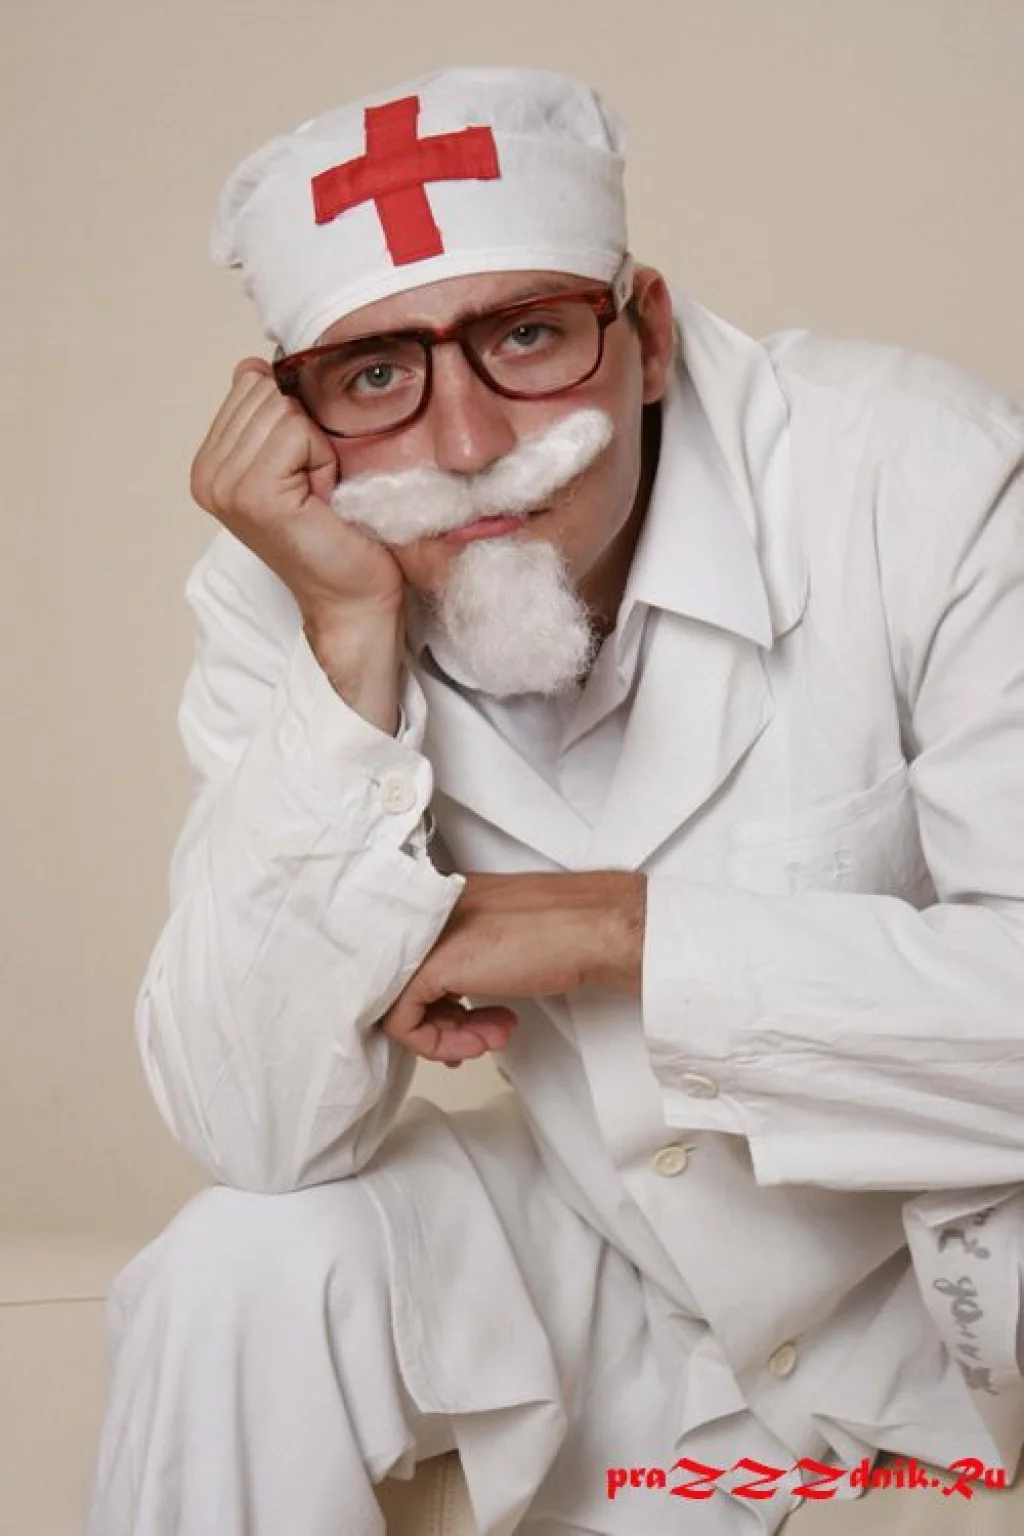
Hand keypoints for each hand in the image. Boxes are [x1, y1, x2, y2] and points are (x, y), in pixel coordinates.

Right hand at [190, 359, 405, 627]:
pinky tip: (322, 498)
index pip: (249, 384)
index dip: (292, 418)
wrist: (352, 596)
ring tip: (317, 494)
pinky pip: (298, 431)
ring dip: (316, 447)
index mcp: (209, 464)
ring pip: (282, 409)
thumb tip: (253, 366)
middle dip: (305, 431)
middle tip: (313, 486)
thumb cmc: (335, 534)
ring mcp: (225, 486)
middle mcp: (207, 475)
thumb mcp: (295, 461)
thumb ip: (268, 415)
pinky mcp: (254, 494)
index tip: (301, 471)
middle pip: (265, 392)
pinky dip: (323, 459)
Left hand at [380, 871, 645, 1065]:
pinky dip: (439, 1045)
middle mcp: (428, 914)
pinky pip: (404, 1023)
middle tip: (481, 1036)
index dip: (441, 1000)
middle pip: (407, 983)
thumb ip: (471, 957)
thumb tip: (453, 999)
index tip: (471, 1020)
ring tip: (490, 1038)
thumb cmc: (566, 929)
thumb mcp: (502, 939)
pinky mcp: (429, 966)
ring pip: (402, 1005)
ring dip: (449, 1036)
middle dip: (446, 1023)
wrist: (590, 928)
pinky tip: (480, 1042)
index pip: (415, 960)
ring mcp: (425, 939)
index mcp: (444, 900)